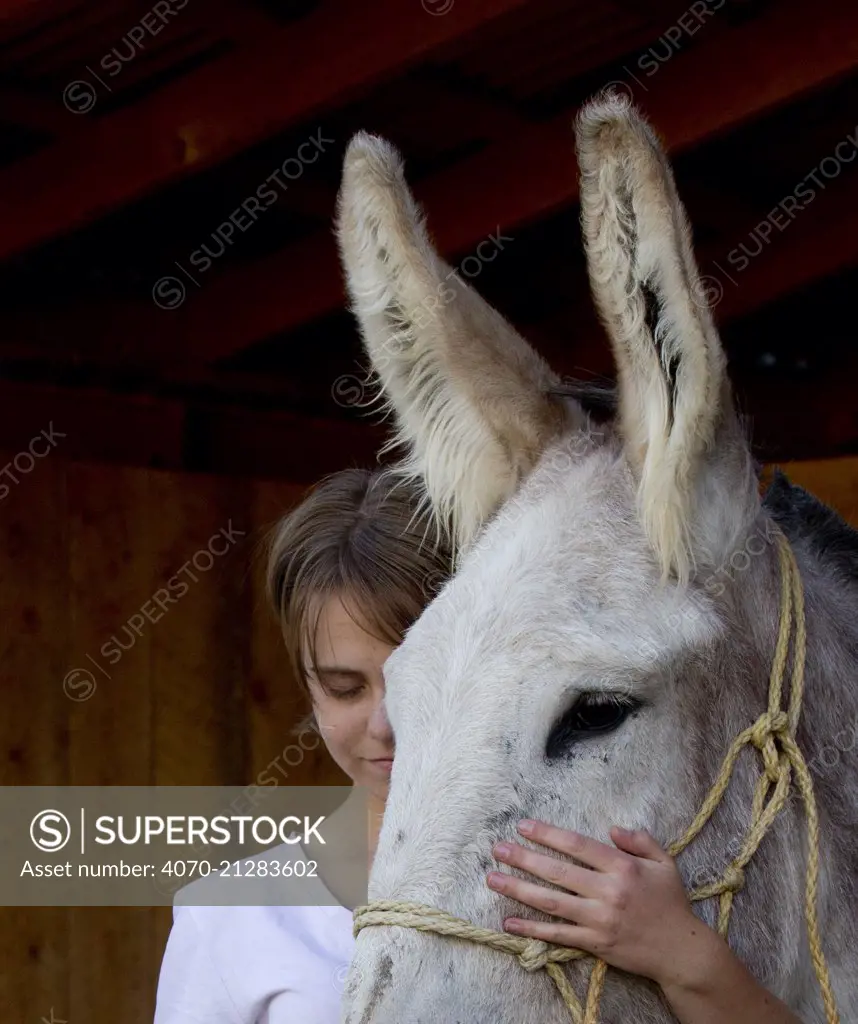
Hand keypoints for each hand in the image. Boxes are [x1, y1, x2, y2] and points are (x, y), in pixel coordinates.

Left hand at [486, 819, 709, 987]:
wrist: (681, 951)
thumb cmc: (671, 903)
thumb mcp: (664, 863)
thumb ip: (640, 840)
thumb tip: (611, 829)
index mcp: (622, 867)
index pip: (577, 845)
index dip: (548, 834)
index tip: (524, 825)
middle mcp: (607, 892)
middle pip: (557, 871)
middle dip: (523, 858)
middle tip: (497, 849)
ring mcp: (599, 919)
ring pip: (551, 902)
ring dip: (519, 889)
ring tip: (493, 879)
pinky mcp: (595, 943)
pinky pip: (558, 934)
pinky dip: (532, 929)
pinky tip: (509, 922)